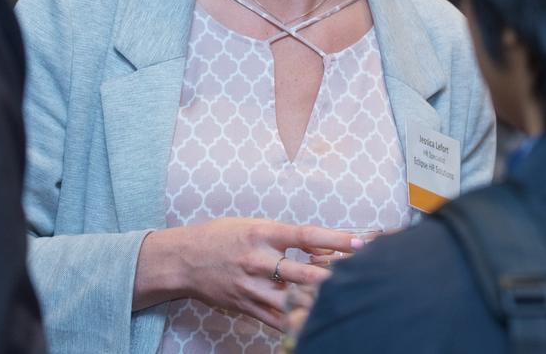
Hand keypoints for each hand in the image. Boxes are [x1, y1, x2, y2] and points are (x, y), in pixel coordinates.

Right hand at [134, 218, 363, 328]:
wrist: (184, 259)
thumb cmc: (222, 236)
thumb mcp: (253, 226)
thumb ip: (288, 238)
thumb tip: (323, 248)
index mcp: (261, 232)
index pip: (306, 235)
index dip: (336, 238)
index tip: (361, 243)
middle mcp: (257, 260)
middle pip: (303, 273)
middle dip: (333, 277)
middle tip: (360, 277)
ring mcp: (251, 286)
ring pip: (292, 300)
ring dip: (317, 301)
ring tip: (341, 300)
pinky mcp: (246, 305)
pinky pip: (276, 318)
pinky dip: (297, 319)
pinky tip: (314, 319)